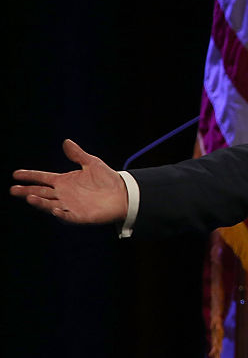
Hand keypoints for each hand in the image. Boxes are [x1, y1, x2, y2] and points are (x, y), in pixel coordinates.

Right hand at [10, 139, 127, 223]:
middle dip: (27, 190)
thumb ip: (78, 154)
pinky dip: (59, 213)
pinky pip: (66, 215)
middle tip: (14, 189)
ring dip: (39, 202)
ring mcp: (70, 205)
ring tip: (29, 197)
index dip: (30, 176)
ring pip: (49, 204)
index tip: (16, 174)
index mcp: (64, 181)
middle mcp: (63, 194)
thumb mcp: (92, 163)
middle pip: (41, 192)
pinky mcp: (79, 216)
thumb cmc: (107, 179)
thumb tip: (66, 141)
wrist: (123, 194)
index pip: (43, 178)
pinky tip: (54, 209)